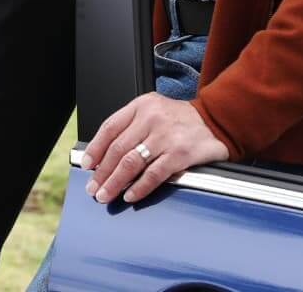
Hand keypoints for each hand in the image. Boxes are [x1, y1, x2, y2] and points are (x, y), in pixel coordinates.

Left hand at [80, 92, 229, 204]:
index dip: (95, 148)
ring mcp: (165, 136)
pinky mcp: (180, 153)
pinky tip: (130, 195)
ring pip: (132, 163)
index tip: (87, 165)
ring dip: (115, 182)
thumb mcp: (154, 110)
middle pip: (118, 148)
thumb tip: (105, 155)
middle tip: (93, 187)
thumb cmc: (181, 119)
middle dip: (102, 172)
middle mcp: (151, 118)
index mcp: (141, 106)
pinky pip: (154, 174)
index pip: (110, 127)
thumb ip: (132, 126)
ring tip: (106, 194)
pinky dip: (140, 187)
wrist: (216, 120)